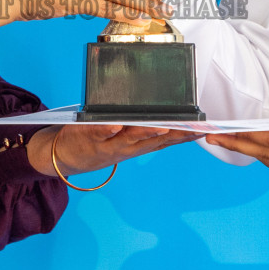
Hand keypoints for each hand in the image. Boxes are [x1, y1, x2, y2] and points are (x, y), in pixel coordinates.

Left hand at [28, 124, 196, 176]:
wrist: (65, 157)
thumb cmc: (100, 141)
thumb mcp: (125, 138)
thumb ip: (143, 127)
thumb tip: (166, 111)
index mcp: (137, 145)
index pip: (165, 141)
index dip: (184, 137)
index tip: (203, 130)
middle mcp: (126, 147)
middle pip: (151, 140)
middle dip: (171, 133)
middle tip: (188, 126)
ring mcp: (107, 143)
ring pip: (128, 137)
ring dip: (144, 131)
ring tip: (159, 124)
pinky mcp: (87, 137)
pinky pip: (98, 133)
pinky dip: (106, 128)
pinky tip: (114, 123)